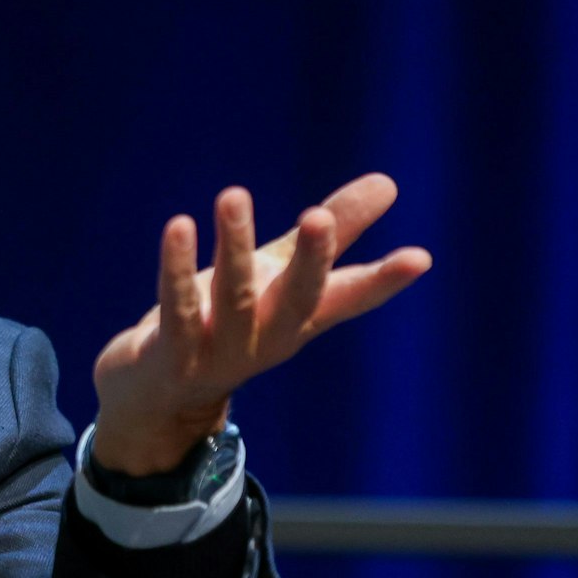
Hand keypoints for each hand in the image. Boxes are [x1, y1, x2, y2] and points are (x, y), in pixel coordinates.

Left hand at [91, 173, 431, 474]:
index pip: (349, 298)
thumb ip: (331, 232)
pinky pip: (175, 307)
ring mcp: (219, 351)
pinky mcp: (172, 354)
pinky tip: (179, 227)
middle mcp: (266, 338)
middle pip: (297, 300)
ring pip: (234, 297)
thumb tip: (389, 182)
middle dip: (310, 261)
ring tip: (233, 195)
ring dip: (235, 246)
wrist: (157, 395)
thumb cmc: (226, 321)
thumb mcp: (278, 272)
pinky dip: (177, 268)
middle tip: (319, 217)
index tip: (420, 258)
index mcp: (297, 318)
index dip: (384, 282)